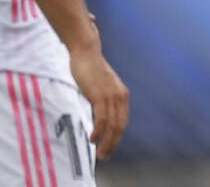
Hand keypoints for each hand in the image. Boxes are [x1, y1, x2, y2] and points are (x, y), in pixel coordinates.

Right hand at [69, 43, 129, 159]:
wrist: (86, 52)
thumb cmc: (91, 70)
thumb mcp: (101, 87)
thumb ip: (103, 100)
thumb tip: (100, 115)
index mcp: (122, 95)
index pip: (122, 122)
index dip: (116, 138)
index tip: (109, 148)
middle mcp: (120, 96)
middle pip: (119, 127)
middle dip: (112, 144)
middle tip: (104, 156)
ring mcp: (111, 96)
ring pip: (111, 126)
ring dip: (106, 142)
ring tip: (99, 152)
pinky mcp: (100, 95)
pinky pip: (101, 119)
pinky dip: (98, 132)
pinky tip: (92, 139)